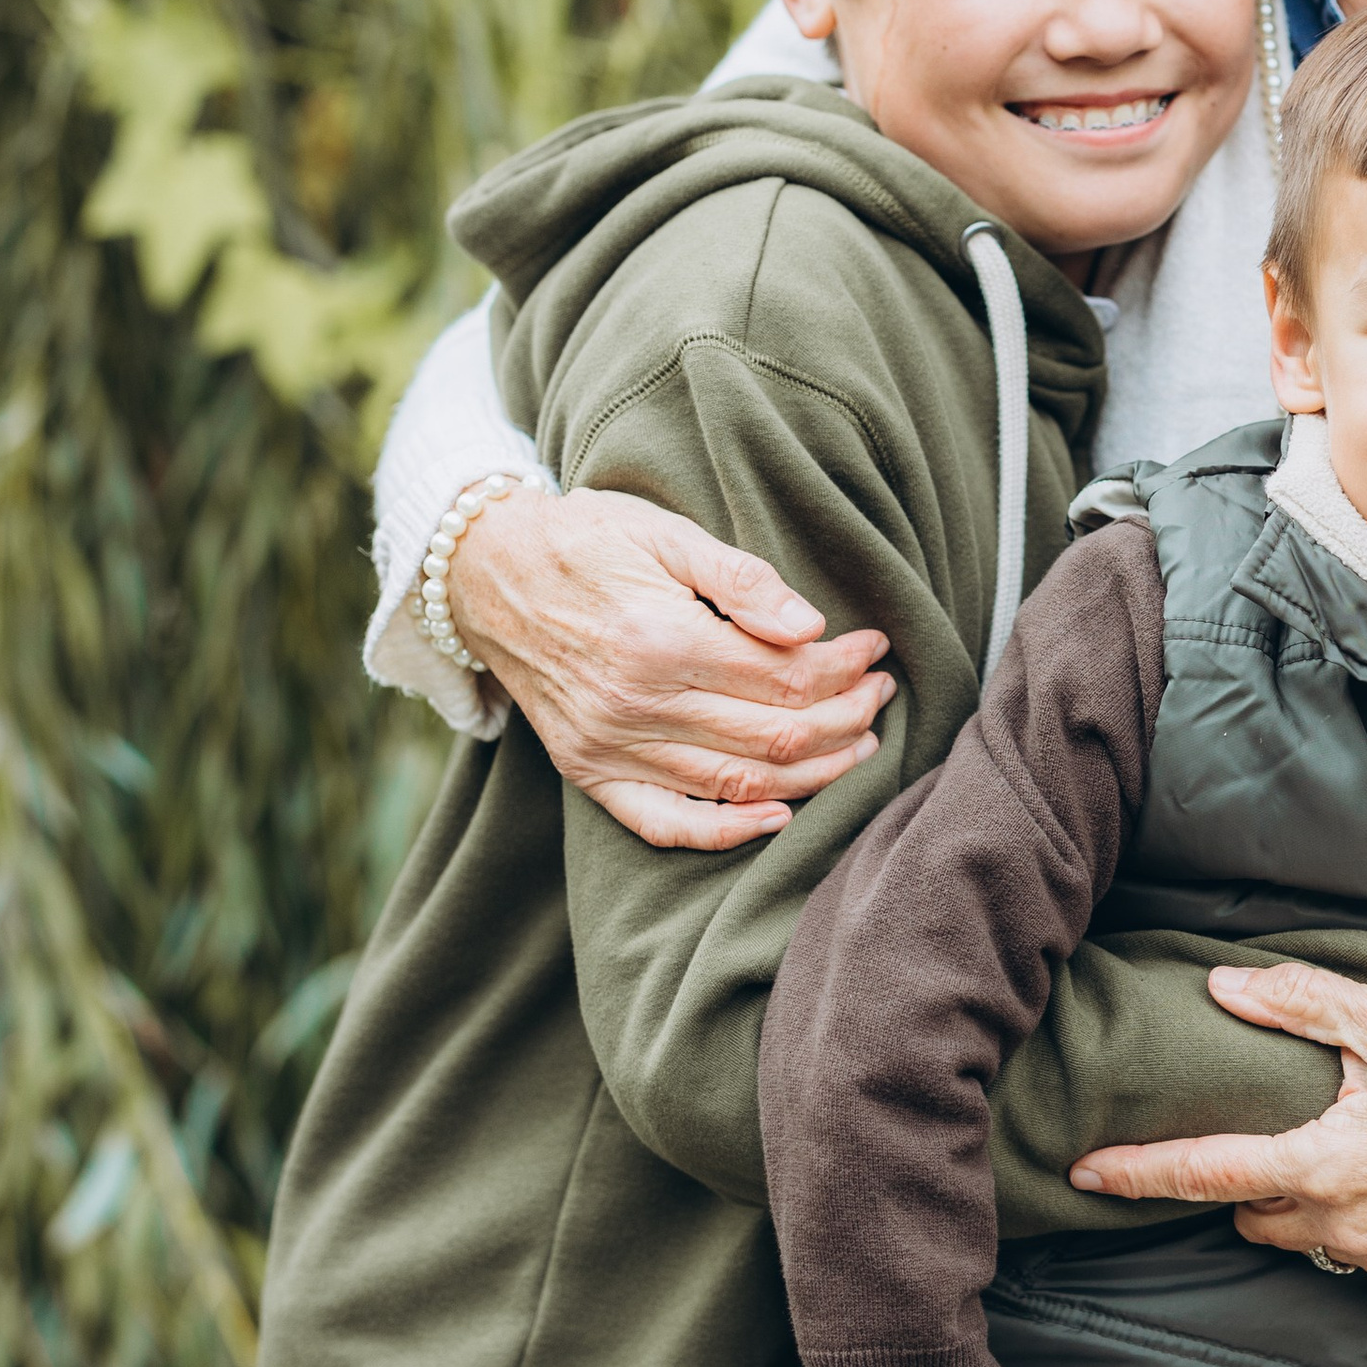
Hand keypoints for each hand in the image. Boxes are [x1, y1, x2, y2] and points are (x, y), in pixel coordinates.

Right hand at [447, 484, 894, 849]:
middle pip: (773, 738)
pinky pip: (665, 825)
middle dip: (845, 719)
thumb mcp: (665, 534)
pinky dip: (727, 832)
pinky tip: (779, 816)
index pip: (783, 677)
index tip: (875, 649)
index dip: (843, 669)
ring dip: (813, 772)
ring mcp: (609, 747)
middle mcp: (635, 704)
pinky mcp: (588, 772)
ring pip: (738, 785)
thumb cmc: (587, 541)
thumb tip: (810, 626)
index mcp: (661, 639)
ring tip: (859, 745)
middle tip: (880, 695)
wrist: (487, 574)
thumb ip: (740, 579)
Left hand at [1069, 959, 1366, 1279]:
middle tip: (1279, 1125)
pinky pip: (1355, 1252)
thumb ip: (1298, 1001)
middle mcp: (1341, 1224)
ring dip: (1294, 1200)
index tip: (1083, 1172)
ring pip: (1297, 1237)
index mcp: (1319, 1163)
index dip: (1137, 1172)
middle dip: (1243, 1179)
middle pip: (1248, 1211)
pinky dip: (1351, 1219)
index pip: (1203, 1172)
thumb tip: (1222, 988)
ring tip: (1335, 1147)